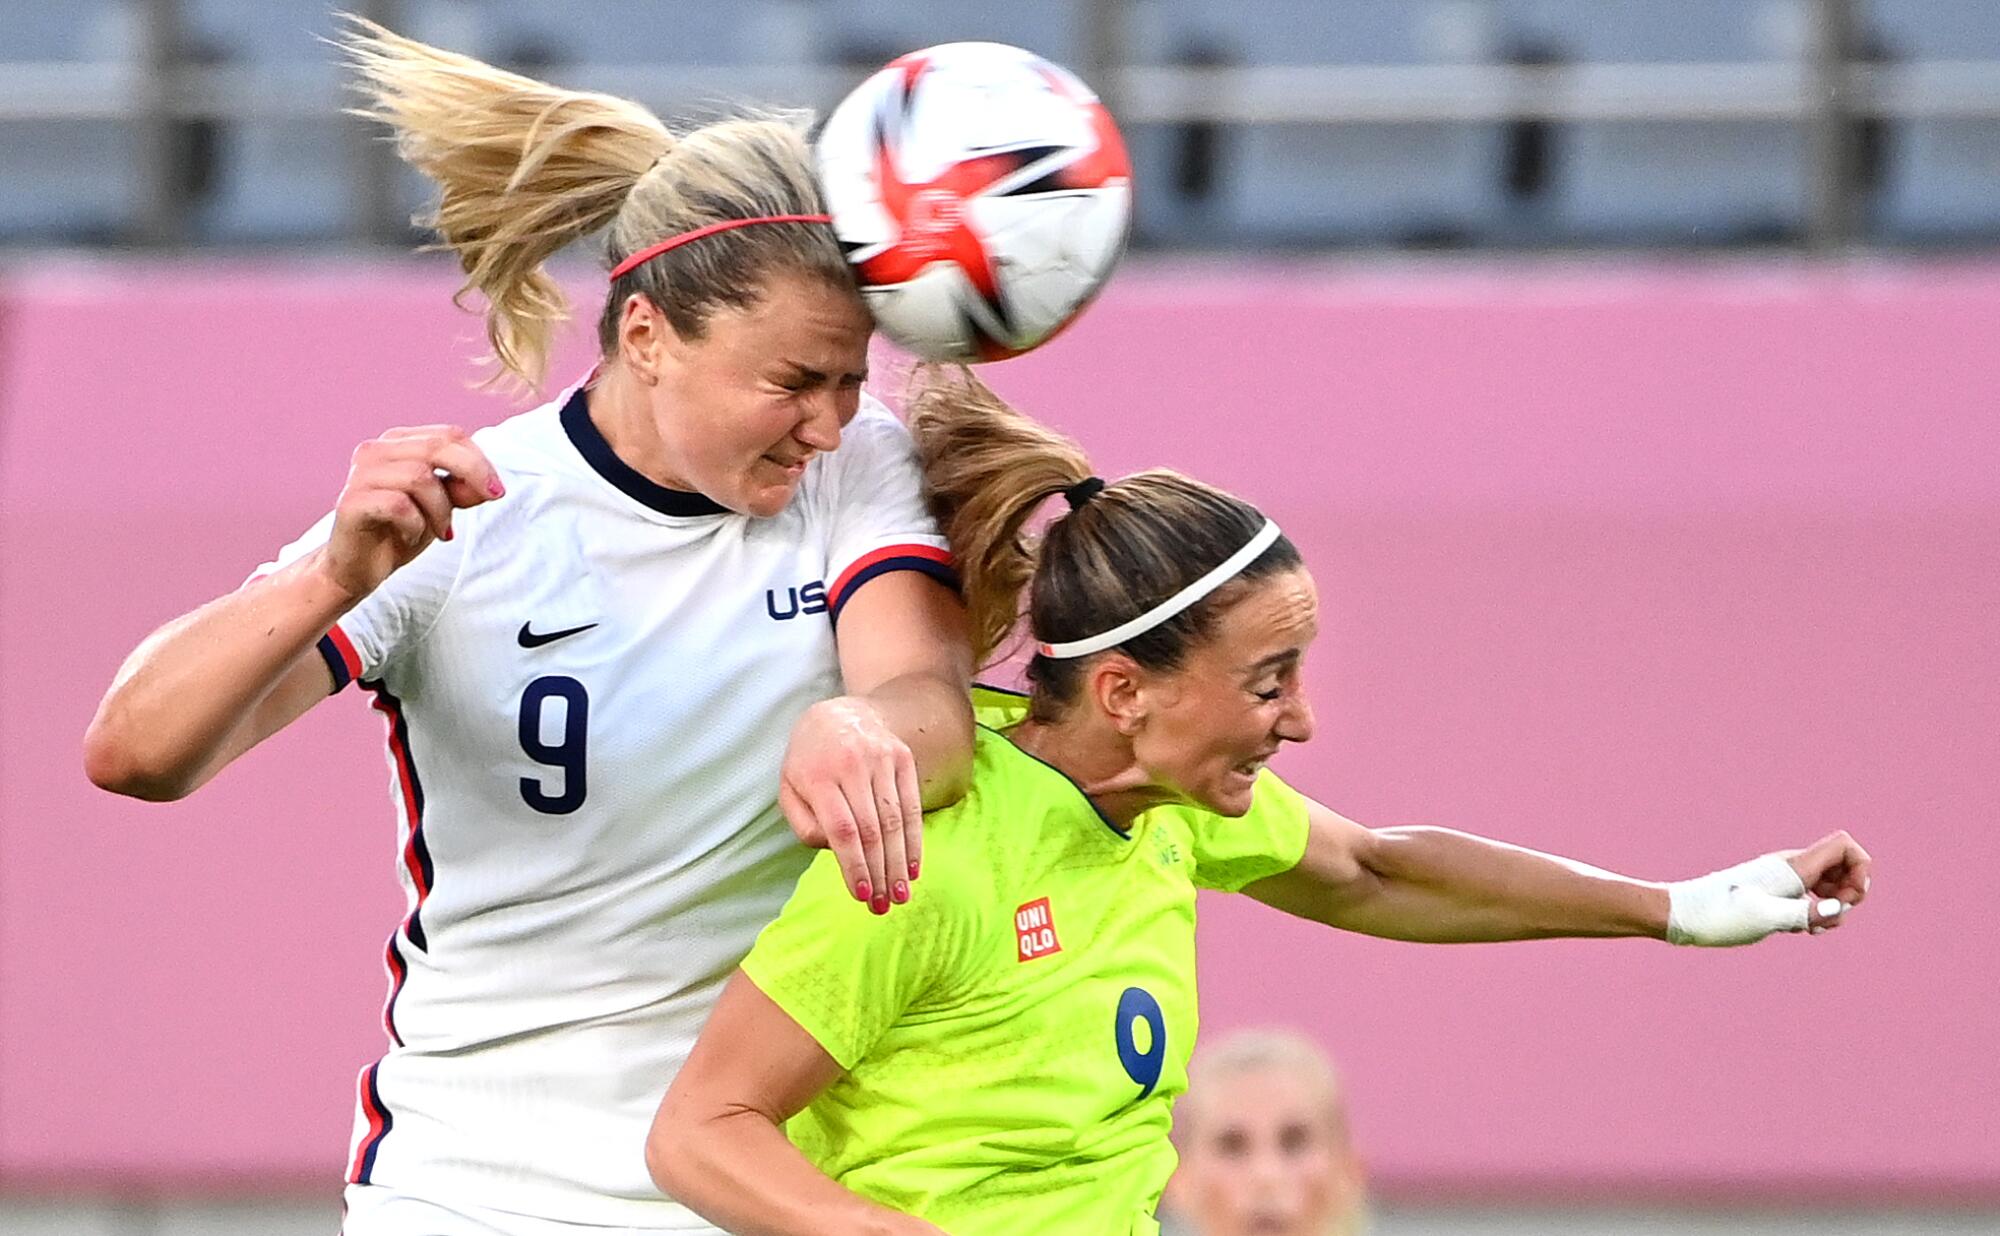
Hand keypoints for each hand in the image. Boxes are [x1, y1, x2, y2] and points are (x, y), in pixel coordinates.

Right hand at [319, 426, 504, 602]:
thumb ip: (462, 489)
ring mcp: (360, 475)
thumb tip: (490, 484)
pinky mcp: (351, 503)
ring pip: (419, 477)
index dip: (479, 459)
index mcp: (396, 443)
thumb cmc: (399, 531)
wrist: (358, 568)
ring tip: (439, 531)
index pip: (448, 434)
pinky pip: (398, 505)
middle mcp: (375, 451)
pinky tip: (411, 536)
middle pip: (436, 446)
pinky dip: (416, 524)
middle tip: (491, 498)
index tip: (497, 490)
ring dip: (440, 510)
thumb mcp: (441, 507)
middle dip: (472, 472)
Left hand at [779, 696, 921, 915]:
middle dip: (879, 873)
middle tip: (883, 906)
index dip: (854, 865)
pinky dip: (915, 840)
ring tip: (901, 894)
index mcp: (818, 775)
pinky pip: (912, 805)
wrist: (842, 712)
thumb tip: (835, 852)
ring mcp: (882, 759)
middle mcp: (853, 764)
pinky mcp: (903, 758)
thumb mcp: (790, 785)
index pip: (842, 829)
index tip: (861, 895)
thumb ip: (803, 822)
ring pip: (895, 820)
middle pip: (872, 830)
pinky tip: (914, 866)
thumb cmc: (810, 759)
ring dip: (899, 863)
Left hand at [1665, 830, 1870, 946]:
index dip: (1860, 868)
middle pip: (1842, 865)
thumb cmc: (1720, 916)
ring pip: (1827, 882)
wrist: (1681, 915)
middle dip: (1849, 893)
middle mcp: (1789, 867)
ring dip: (1833, 905)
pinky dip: (1814, 910)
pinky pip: (1809, 894)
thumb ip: (1804, 912)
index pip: (1844, 845)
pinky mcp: (1772, 893)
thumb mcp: (1765, 919)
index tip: (1848, 899)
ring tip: (1812, 928)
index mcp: (1792, 867)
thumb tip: (1837, 908)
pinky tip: (1801, 929)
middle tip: (1828, 919)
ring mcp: (1780, 879)